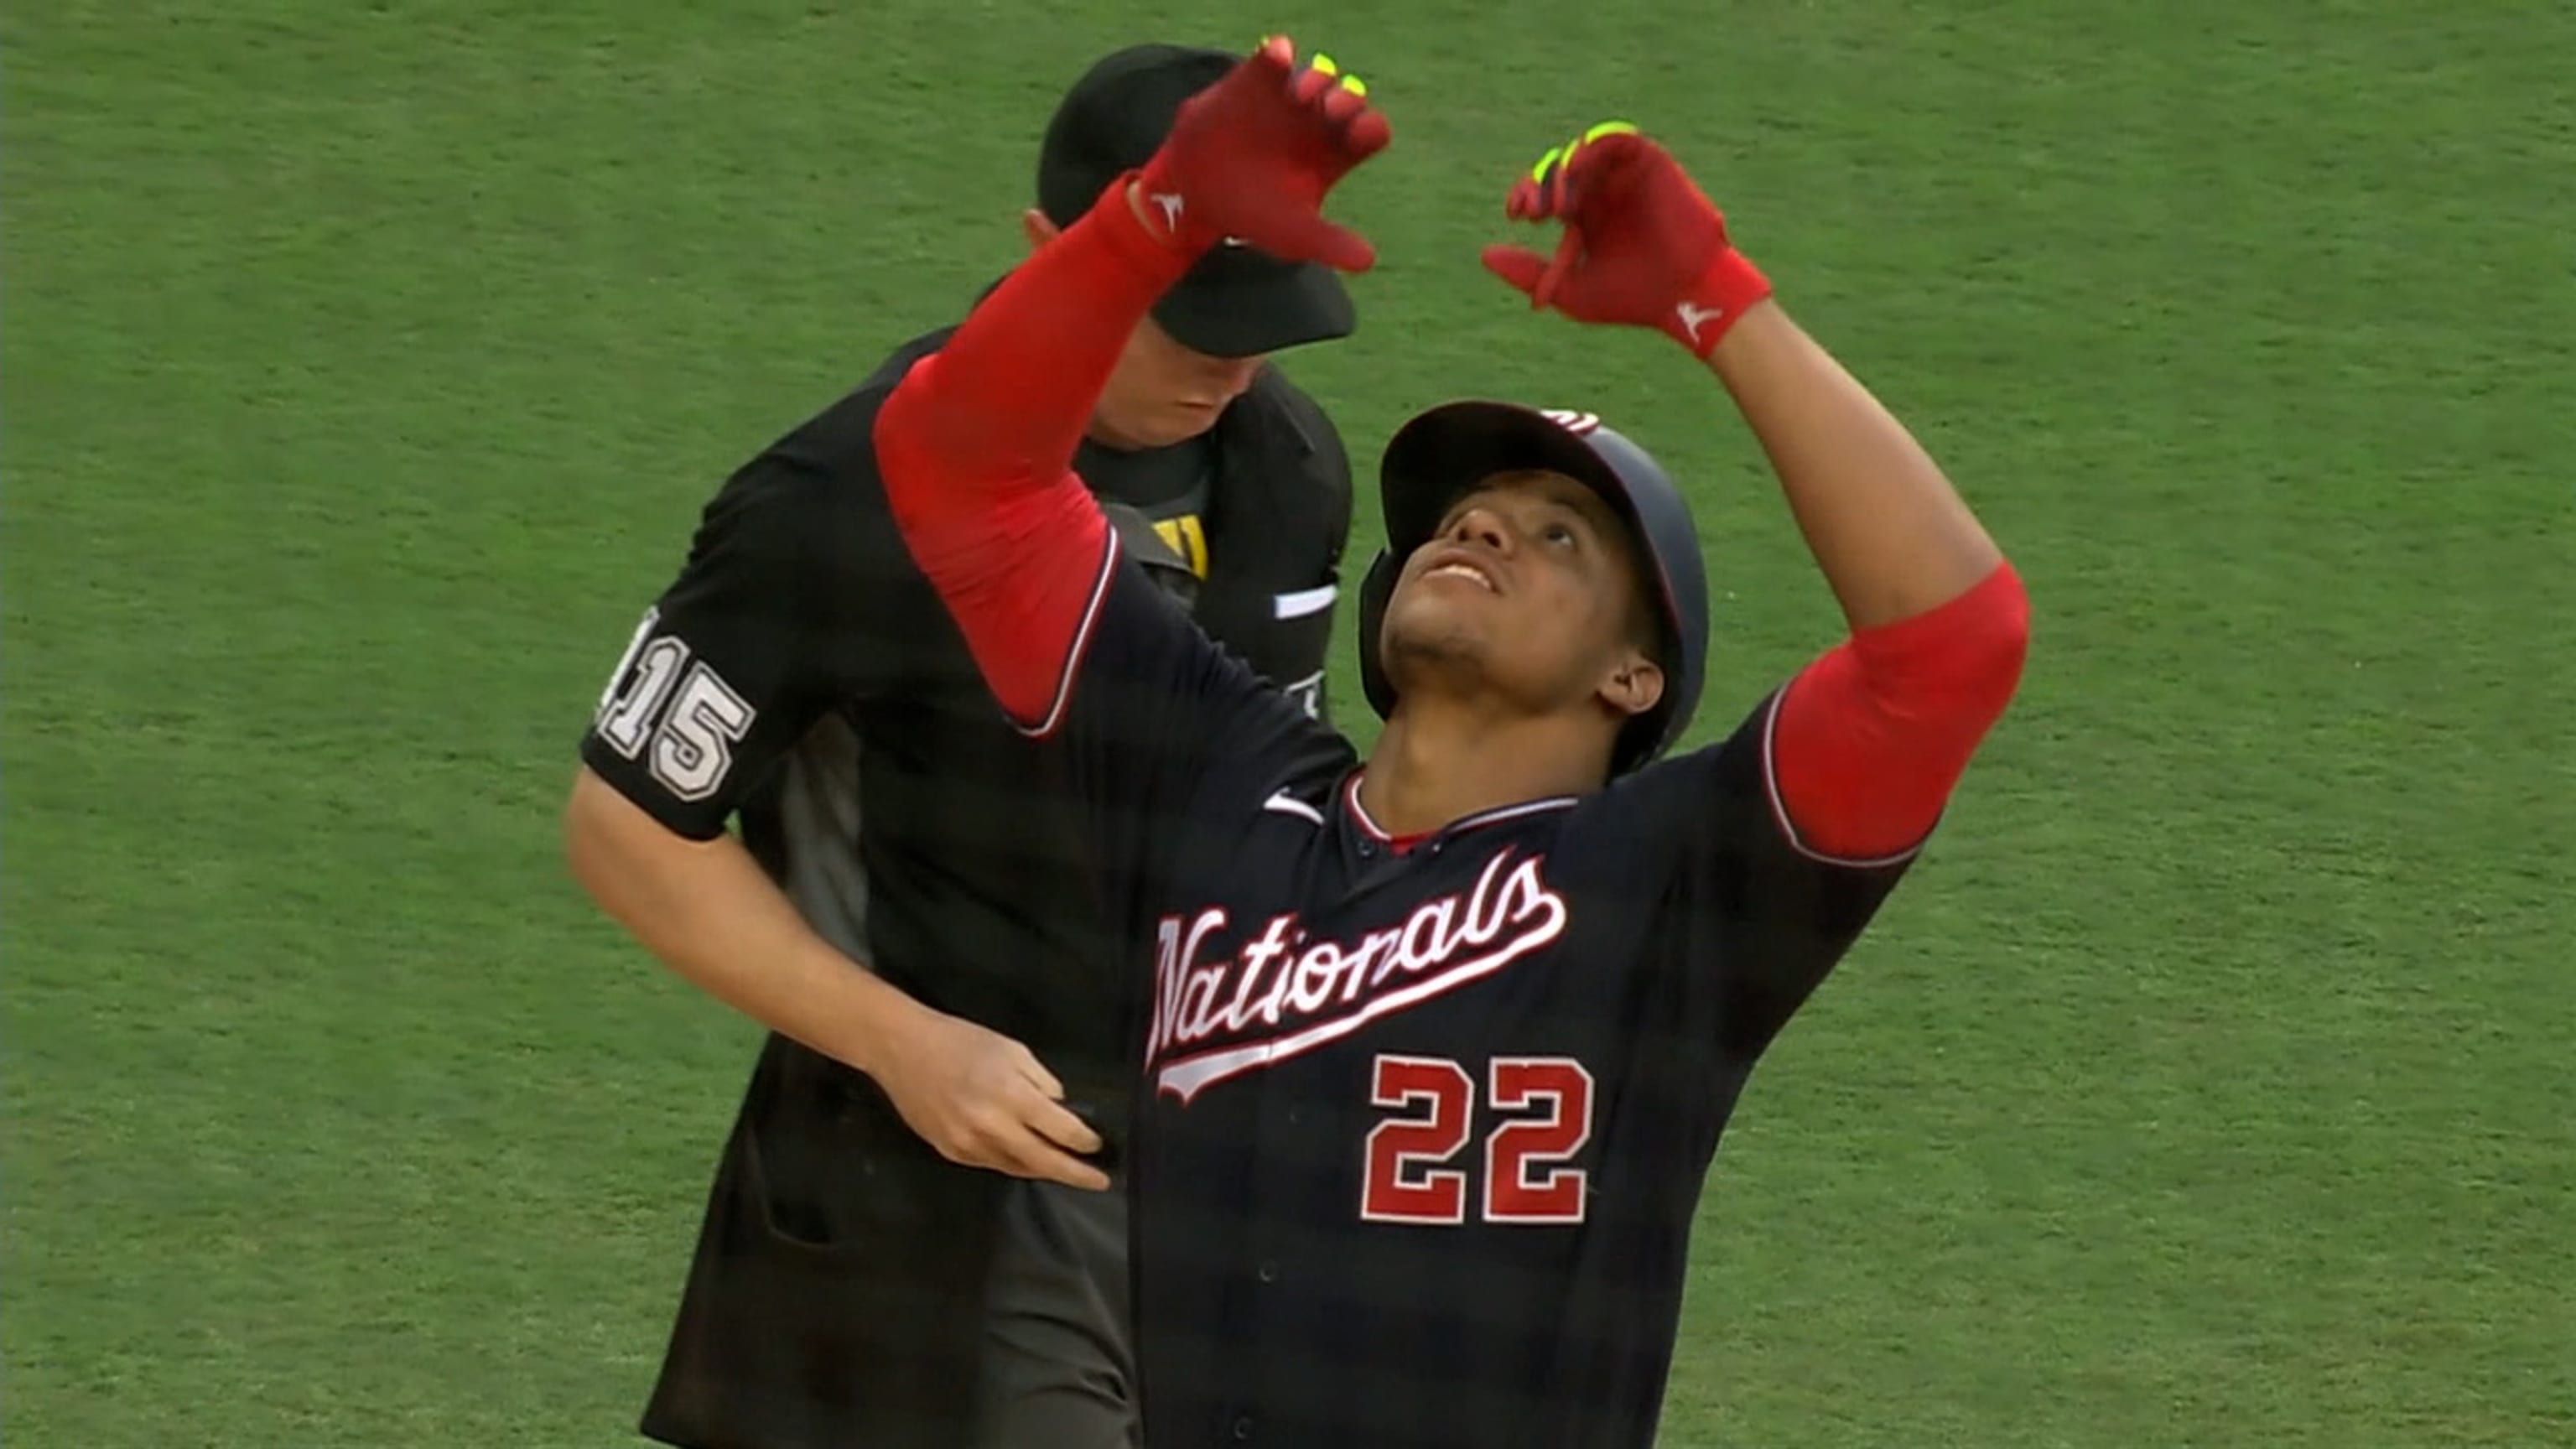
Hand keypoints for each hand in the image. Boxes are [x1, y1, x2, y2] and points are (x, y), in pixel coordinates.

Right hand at [869, 1004, 1111, 1191]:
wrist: (903, 1050)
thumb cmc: (962, 1041)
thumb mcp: (1013, 1050)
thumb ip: (1042, 1082)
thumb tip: (1060, 1109)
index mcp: (1011, 1095)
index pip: (1061, 1130)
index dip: (1085, 1142)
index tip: (1099, 1146)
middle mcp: (991, 1127)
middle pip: (1043, 1161)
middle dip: (1075, 1174)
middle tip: (1099, 1181)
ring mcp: (968, 1144)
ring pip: (1017, 1168)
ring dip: (1043, 1170)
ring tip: (1065, 1169)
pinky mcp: (951, 1153)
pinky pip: (992, 1164)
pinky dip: (1013, 1162)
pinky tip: (1026, 1157)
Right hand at [1132, 35, 1391, 270]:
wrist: (1194, 195)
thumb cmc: (1252, 214)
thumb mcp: (1292, 233)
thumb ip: (1329, 243)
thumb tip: (1368, 262)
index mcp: (1335, 152)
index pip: (1370, 129)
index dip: (1369, 126)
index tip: (1356, 134)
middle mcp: (1318, 121)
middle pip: (1350, 97)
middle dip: (1346, 98)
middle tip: (1331, 111)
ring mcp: (1288, 97)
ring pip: (1318, 74)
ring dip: (1316, 77)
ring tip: (1299, 95)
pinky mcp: (1256, 80)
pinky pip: (1275, 55)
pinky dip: (1278, 53)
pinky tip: (1278, 57)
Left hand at [1480, 123, 1772, 356]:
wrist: (1684, 296)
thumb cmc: (1633, 299)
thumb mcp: (1570, 290)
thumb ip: (1527, 272)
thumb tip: (1484, 253)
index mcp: (1586, 218)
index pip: (1547, 194)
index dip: (1527, 197)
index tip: (1516, 215)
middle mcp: (1605, 193)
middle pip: (1561, 171)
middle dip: (1541, 185)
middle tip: (1532, 210)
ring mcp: (1627, 177)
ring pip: (1585, 154)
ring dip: (1564, 169)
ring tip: (1557, 200)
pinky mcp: (1651, 164)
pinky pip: (1619, 140)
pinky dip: (1596, 146)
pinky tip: (1578, 165)